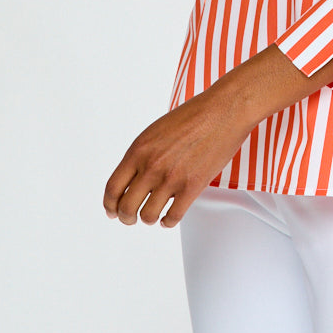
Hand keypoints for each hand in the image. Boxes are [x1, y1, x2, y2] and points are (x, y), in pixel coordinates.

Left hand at [103, 84, 251, 228]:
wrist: (223, 110)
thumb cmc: (192, 116)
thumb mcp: (156, 131)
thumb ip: (141, 155)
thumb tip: (132, 179)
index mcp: (138, 150)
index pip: (112, 189)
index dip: (109, 206)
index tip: (112, 212)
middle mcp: (151, 166)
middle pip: (126, 208)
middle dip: (126, 218)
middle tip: (131, 219)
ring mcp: (172, 177)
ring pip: (148, 216)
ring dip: (148, 219)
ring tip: (154, 215)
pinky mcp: (193, 186)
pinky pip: (173, 217)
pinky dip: (168, 222)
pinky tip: (169, 217)